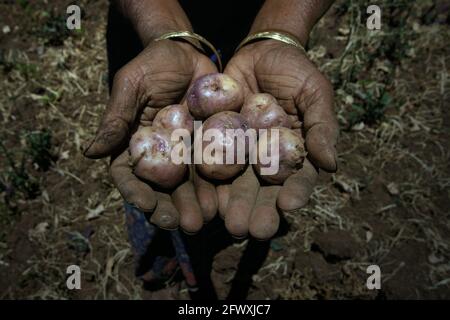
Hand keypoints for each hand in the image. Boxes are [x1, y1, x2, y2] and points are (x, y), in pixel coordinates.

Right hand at [84, 40, 217, 232]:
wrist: (187, 52)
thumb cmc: (152, 64)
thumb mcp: (131, 85)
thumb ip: (116, 118)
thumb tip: (90, 153)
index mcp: (135, 143)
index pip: (131, 174)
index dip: (137, 192)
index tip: (146, 206)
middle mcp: (161, 154)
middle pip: (163, 187)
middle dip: (172, 207)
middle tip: (183, 224)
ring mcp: (187, 152)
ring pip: (190, 184)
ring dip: (196, 203)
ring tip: (205, 220)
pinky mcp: (212, 144)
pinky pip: (216, 167)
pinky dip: (219, 184)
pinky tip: (225, 199)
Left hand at [218, 40, 338, 239]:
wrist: (260, 51)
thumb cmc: (295, 72)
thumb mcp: (314, 92)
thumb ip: (322, 126)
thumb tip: (331, 165)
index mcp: (294, 153)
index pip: (298, 178)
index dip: (295, 193)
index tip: (289, 206)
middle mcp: (266, 160)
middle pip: (264, 190)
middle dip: (258, 211)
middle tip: (252, 230)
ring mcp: (240, 153)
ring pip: (236, 183)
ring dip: (232, 205)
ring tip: (228, 224)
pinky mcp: (216, 141)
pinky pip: (210, 162)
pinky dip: (207, 180)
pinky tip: (204, 197)